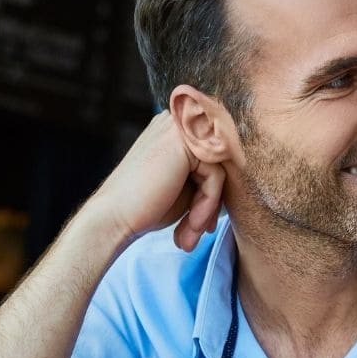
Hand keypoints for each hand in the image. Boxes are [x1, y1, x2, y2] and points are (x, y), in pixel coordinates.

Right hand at [93, 112, 226, 252]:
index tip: (199, 226)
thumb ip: (208, 176)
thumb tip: (242, 180)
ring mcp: (180, 129)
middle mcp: (177, 123)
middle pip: (219, 165)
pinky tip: (191, 226)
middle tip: (195, 234)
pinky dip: (207, 206)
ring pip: (219, 173)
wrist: (114, 219)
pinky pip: (216, 177)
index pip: (214, 160)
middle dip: (211, 204)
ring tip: (190, 235)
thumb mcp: (185, 188)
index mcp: (175, 131)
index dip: (210, 196)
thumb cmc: (146, 208)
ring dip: (208, 209)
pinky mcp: (184, 143)